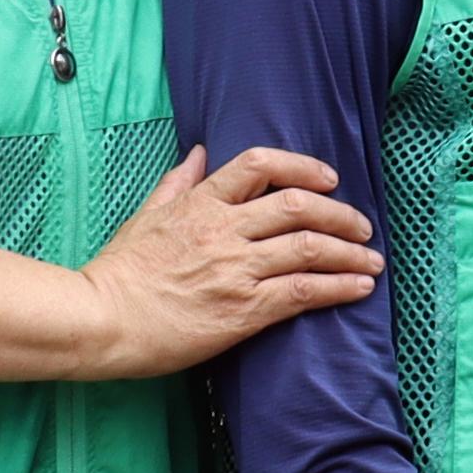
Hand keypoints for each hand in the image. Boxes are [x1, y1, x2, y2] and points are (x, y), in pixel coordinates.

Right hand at [79, 147, 379, 373]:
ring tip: (372, 261)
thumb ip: (177, 184)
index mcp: (199, 203)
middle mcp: (223, 230)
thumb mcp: (145, 217)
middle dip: (341, 215)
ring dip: (351, 254)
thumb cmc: (118, 274)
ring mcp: (235, 269)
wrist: (100, 321)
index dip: (303, 167)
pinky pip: (304, 292)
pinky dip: (339, 287)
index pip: (259, 165)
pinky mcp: (243, 309)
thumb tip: (199, 151)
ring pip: (310, 248)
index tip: (330, 178)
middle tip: (362, 228)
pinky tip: (359, 288)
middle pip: (299, 206)